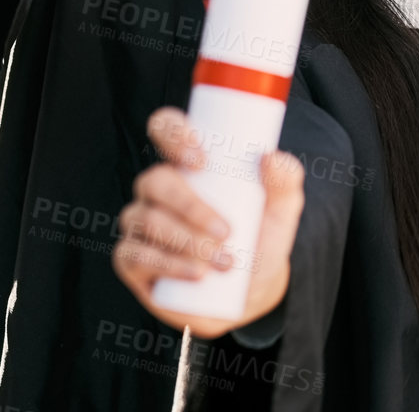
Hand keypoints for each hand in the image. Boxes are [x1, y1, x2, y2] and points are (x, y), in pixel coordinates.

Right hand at [113, 108, 304, 337]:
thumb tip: (270, 157)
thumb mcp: (283, 207)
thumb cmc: (261, 235)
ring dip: (187, 241)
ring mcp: (140, 223)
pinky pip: (134, 255)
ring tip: (225, 262)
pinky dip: (168, 265)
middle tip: (228, 231)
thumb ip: (286, 178)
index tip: (201, 159)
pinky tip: (196, 274)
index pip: (166, 128)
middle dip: (190, 206)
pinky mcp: (131, 260)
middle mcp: (158, 189)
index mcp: (189, 163)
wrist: (250, 290)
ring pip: (147, 220)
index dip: (174, 133)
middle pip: (155, 180)